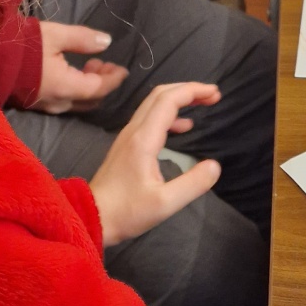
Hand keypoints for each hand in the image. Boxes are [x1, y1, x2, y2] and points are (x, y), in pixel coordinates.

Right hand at [33, 21, 128, 114]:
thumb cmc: (23, 46)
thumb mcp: (55, 35)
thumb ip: (82, 39)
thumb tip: (106, 42)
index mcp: (66, 88)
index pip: (99, 88)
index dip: (114, 79)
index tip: (124, 70)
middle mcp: (59, 103)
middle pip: (91, 100)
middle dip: (103, 83)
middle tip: (106, 64)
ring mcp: (46, 106)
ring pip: (78, 103)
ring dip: (90, 86)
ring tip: (90, 65)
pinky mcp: (36, 104)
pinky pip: (65, 102)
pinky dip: (77, 90)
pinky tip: (72, 73)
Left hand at [89, 82, 221, 246]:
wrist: (90, 216)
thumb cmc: (127, 212)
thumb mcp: (165, 203)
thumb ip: (193, 184)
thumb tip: (215, 165)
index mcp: (143, 139)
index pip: (168, 100)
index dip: (193, 91)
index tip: (215, 93)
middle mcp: (134, 130)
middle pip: (160, 95)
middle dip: (188, 89)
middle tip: (213, 95)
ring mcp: (127, 136)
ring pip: (153, 104)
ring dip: (178, 99)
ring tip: (203, 104)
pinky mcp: (126, 144)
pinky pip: (149, 118)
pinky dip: (169, 114)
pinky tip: (184, 127)